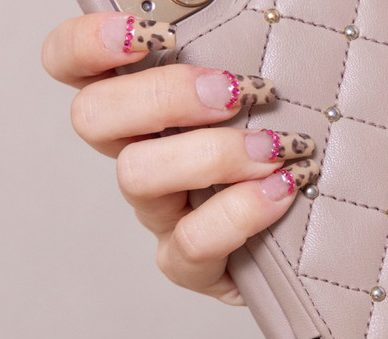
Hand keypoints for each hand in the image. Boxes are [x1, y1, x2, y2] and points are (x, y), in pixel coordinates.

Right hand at [42, 12, 317, 303]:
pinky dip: (239, 211)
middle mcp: (139, 157)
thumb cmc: (286, 154)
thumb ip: (234, 48)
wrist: (312, 242)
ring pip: (137, 176)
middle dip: (162, 96)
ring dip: (210, 153)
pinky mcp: (187, 263)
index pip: (74, 68)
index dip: (85, 45)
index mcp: (143, 110)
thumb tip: (231, 2)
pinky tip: (283, 190)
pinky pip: (190, 242)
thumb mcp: (259, 92)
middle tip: (232, 91)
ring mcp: (160, 214)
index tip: (145, 32)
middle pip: (94, 117)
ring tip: (275, 147)